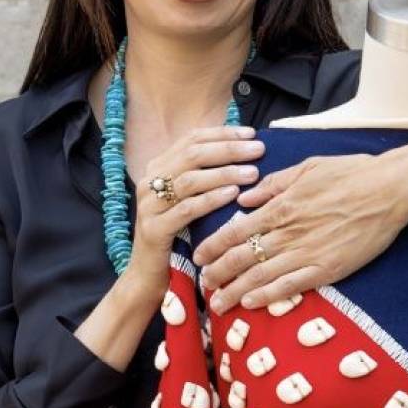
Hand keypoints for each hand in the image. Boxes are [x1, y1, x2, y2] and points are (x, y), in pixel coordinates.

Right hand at [120, 126, 262, 302]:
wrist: (149, 273)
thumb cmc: (179, 233)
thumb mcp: (191, 198)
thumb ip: (207, 175)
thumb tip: (243, 151)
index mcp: (158, 167)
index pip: (192, 140)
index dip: (222, 134)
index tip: (252, 134)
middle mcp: (150, 181)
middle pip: (192, 154)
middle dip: (229, 149)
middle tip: (258, 150)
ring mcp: (149, 204)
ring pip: (190, 179)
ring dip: (224, 173)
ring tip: (252, 173)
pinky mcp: (154, 228)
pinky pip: (186, 209)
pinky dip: (211, 199)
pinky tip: (233, 195)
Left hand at [193, 140, 407, 313]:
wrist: (391, 190)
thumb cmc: (352, 173)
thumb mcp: (307, 168)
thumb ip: (273, 184)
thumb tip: (244, 198)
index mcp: (281, 206)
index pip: (234, 231)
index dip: (212, 247)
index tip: (198, 257)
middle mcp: (288, 233)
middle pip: (240, 258)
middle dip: (217, 274)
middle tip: (202, 286)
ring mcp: (307, 253)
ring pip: (260, 277)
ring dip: (234, 291)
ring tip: (218, 303)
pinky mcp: (328, 268)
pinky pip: (291, 286)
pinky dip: (268, 296)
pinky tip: (251, 303)